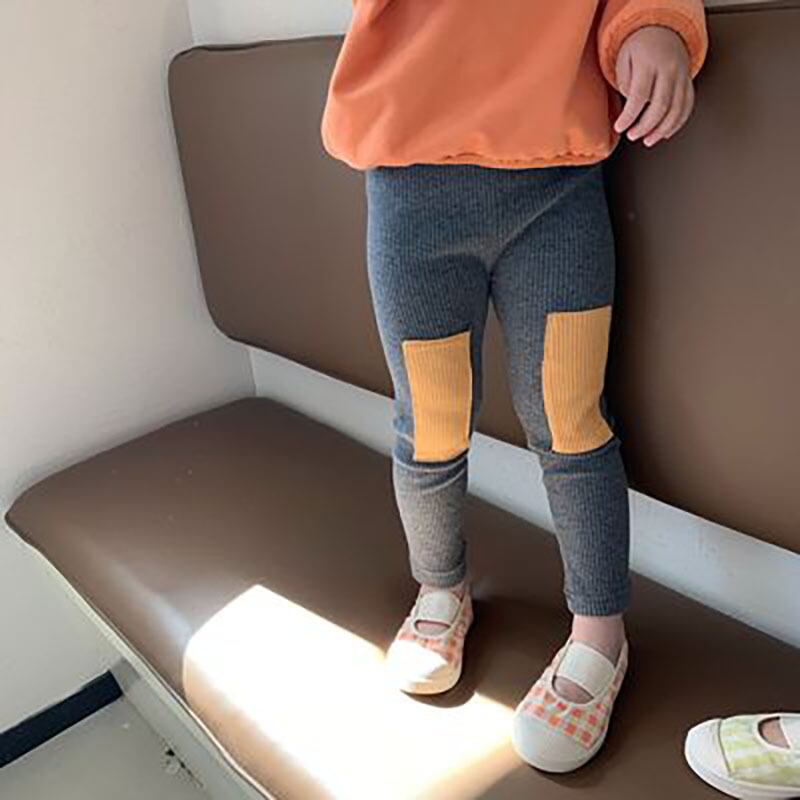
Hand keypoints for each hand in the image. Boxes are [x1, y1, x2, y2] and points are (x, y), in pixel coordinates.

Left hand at [613, 26, 694, 146]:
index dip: (629, 116)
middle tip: (633, 135)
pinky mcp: (688, 82)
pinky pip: (687, 106)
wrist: (662, 30)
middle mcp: (669, 69)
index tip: (620, 128)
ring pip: (677, 109)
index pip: (639, 95)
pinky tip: (665, 133)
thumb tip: (631, 108)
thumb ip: (625, 84)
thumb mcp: (623, 60)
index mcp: (649, 63)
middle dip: (645, 126)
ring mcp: (681, 76)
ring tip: (648, 139)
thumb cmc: (639, 48)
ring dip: (662, 129)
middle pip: (660, 105)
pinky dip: (677, 123)